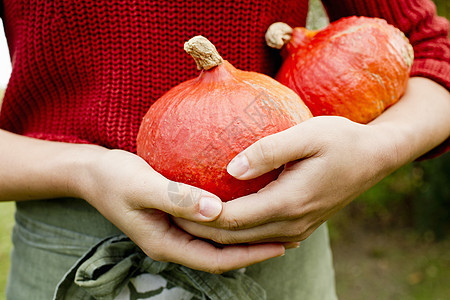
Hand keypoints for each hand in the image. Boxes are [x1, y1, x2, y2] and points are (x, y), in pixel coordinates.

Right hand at [79, 148, 285, 272]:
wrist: (92, 173)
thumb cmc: (113, 178)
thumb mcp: (142, 185)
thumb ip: (176, 197)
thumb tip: (216, 210)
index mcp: (166, 243)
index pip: (216, 260)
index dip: (249, 256)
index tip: (279, 246)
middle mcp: (173, 242)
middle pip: (221, 255)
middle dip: (254, 249)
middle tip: (288, 236)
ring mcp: (174, 231)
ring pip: (216, 241)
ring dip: (245, 236)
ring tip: (275, 225)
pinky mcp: (175, 216)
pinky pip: (208, 225)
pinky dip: (230, 221)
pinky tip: (246, 206)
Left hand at [173, 116, 396, 243]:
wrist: (374, 158)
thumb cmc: (341, 140)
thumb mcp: (307, 134)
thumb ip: (267, 151)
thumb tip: (230, 168)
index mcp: (288, 202)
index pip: (231, 219)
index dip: (200, 214)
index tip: (174, 201)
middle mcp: (291, 223)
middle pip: (233, 238)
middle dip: (199, 229)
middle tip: (171, 211)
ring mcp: (297, 228)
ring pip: (245, 241)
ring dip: (215, 233)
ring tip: (187, 216)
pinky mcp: (299, 225)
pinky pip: (260, 236)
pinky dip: (236, 231)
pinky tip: (221, 215)